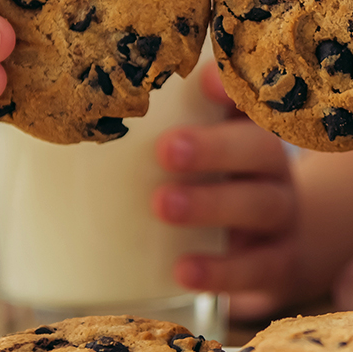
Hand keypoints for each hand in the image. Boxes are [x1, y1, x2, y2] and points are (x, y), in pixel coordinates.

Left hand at [151, 62, 307, 320]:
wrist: (279, 249)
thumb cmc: (218, 187)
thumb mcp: (202, 154)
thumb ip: (155, 132)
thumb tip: (72, 124)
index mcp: (250, 130)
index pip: (249, 100)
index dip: (231, 88)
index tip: (202, 79)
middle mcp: (271, 168)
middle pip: (259, 149)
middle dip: (213, 148)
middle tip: (166, 150)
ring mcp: (280, 217)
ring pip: (260, 205)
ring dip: (211, 205)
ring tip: (163, 206)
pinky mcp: (279, 263)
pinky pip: (257, 267)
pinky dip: (220, 270)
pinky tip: (183, 271)